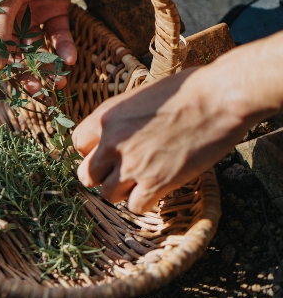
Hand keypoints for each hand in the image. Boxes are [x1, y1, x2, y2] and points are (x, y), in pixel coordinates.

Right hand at [0, 0, 89, 92]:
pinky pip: (57, 35)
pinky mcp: (55, 8)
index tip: (5, 79)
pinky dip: (63, 47)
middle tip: (35, 89)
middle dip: (23, 72)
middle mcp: (7, 14)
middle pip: (12, 51)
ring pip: (36, 48)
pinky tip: (69, 58)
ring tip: (56, 82)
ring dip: (45, 65)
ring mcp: (31, 12)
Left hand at [72, 67, 253, 213]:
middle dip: (103, 176)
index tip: (109, 153)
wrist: (218, 98)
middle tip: (122, 172)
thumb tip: (116, 136)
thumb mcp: (139, 98)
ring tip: (142, 180)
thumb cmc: (186, 90)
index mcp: (105, 117)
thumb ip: (121, 121)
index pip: (78, 145)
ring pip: (107, 194)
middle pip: (87, 175)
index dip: (93, 152)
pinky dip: (145, 202)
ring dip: (123, 191)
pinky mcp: (155, 182)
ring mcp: (131, 164)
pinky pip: (135, 206)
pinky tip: (158, 189)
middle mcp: (111, 142)